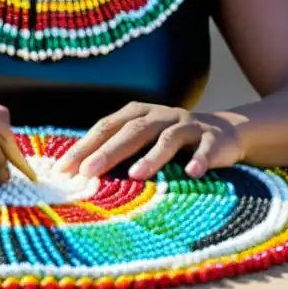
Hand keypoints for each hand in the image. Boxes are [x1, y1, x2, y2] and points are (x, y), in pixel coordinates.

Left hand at [56, 102, 242, 179]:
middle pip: (133, 130)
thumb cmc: (170, 141)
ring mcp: (187, 126)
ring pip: (169, 138)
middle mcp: (161, 115)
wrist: (223, 133)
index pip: (106, 127)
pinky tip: (192, 173)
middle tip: (88, 171)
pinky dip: (200, 160)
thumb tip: (78, 174)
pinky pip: (206, 149)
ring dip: (152, 156)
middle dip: (109, 151)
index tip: (64, 168)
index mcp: (138, 113)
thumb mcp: (143, 141)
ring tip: (136, 175)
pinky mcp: (213, 139)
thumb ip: (117, 152)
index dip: (85, 146)